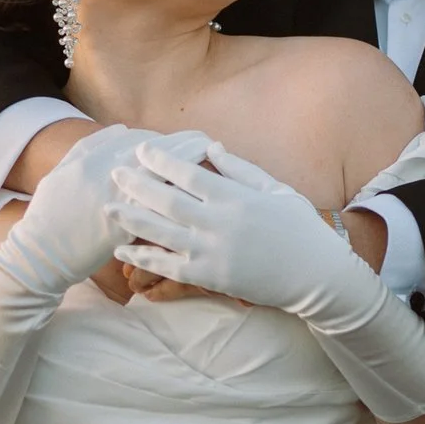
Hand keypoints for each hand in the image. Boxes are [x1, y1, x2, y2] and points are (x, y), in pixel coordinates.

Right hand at [0, 126, 206, 297]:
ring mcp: (117, 202)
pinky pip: (157, 212)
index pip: (141, 141)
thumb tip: (122, 129)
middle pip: (157, 155)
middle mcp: (107, 176)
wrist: (39, 255)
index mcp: (92, 159)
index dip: (167, 140)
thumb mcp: (63, 171)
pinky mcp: (124, 229)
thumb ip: (91, 146)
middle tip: (207, 143)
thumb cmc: (50, 213)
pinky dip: (179, 203)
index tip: (185, 139)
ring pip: (162, 180)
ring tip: (211, 165)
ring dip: (190, 170)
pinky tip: (199, 201)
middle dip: (186, 147)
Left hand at [112, 142, 383, 330]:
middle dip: (137, 185)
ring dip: (132, 219)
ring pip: (162, 233)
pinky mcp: (211, 277)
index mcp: (236, 197)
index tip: (141, 148)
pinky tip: (123, 249)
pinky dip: (144, 257)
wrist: (316, 275)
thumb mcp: (276, 189)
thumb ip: (239, 169)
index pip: (189, 173)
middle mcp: (220, 223)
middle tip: (114, 173)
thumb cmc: (300, 227)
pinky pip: (170, 266)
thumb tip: (210, 146)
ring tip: (108, 206)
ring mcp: (213, 252)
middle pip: (168, 200)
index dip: (162, 160)